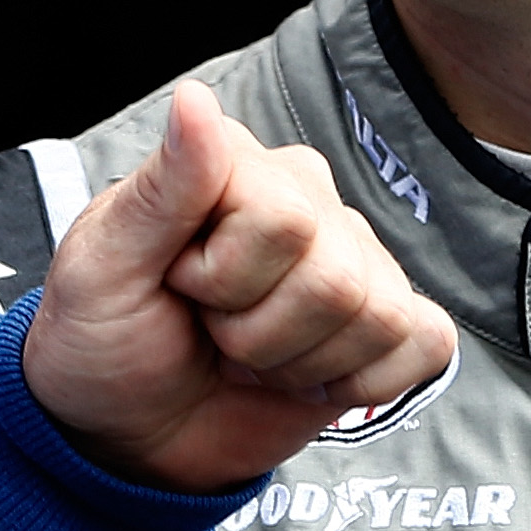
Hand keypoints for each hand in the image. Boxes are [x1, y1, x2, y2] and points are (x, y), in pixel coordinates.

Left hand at [22, 83, 458, 491]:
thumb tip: (195, 97)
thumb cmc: (103, 339)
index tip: (176, 286)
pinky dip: (365, 384)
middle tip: (211, 333)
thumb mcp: (103, 268)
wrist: (127, 433)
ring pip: (381, 317)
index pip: (284, 220)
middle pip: (335, 277)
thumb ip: (162, 188)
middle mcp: (310, 200)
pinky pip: (427, 344)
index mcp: (241, 167)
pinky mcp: (386, 324)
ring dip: (300, 365)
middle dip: (257, 333)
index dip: (223, 280)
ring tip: (248, 356)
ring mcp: (356, 260)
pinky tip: (308, 380)